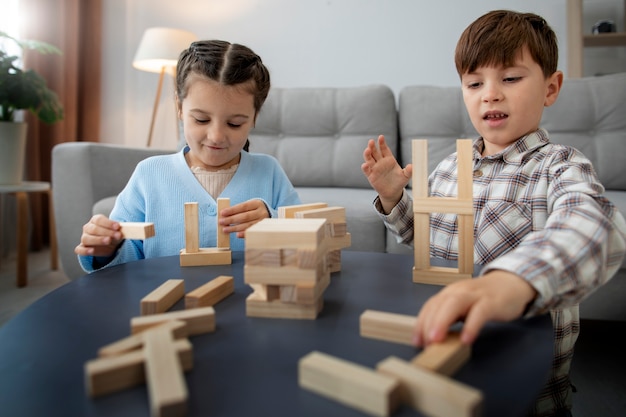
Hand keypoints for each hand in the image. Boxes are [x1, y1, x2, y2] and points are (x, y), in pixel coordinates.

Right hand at [74, 214, 123, 256]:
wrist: (109, 245)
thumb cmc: (113, 235)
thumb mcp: (118, 231)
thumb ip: (120, 229)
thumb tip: (129, 229)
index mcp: (95, 220)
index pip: (99, 219)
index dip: (108, 223)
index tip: (118, 226)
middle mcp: (88, 228)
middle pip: (94, 229)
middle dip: (107, 232)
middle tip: (118, 235)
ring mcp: (84, 238)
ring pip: (87, 239)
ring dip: (98, 240)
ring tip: (108, 241)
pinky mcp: (82, 248)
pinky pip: (80, 249)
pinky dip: (85, 250)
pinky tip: (91, 251)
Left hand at [219, 199, 268, 237]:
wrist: (268, 215)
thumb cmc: (254, 210)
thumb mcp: (249, 206)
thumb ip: (239, 210)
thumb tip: (224, 215)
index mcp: (257, 204)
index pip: (243, 206)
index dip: (232, 210)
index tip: (222, 213)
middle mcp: (261, 212)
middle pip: (245, 216)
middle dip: (232, 220)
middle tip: (221, 222)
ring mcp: (263, 222)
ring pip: (247, 225)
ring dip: (235, 228)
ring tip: (225, 229)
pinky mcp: (263, 230)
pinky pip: (252, 232)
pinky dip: (244, 234)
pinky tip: (237, 235)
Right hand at [361, 135, 411, 213]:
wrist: (393, 192)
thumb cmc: (399, 182)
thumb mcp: (406, 176)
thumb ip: (409, 171)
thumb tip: (412, 166)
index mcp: (389, 159)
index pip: (384, 149)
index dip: (382, 143)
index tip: (381, 137)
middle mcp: (380, 162)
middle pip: (375, 152)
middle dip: (373, 146)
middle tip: (371, 141)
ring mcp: (375, 168)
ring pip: (369, 159)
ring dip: (367, 154)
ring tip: (367, 150)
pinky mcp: (371, 176)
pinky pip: (367, 170)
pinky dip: (365, 167)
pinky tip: (365, 164)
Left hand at [413, 270, 536, 346]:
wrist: (512, 283)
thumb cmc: (484, 298)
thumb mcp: (463, 306)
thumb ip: (450, 318)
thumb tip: (434, 339)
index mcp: (449, 293)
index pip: (430, 306)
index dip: (421, 323)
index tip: (416, 341)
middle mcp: (459, 291)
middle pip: (439, 304)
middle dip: (428, 323)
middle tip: (424, 343)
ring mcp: (475, 295)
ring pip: (455, 304)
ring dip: (442, 321)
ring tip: (436, 340)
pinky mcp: (492, 302)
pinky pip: (480, 312)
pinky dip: (472, 326)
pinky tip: (467, 340)